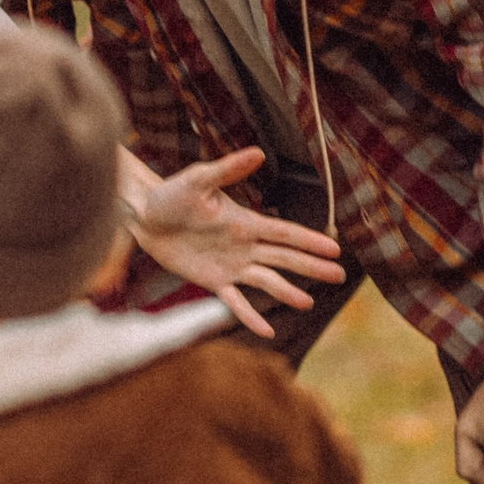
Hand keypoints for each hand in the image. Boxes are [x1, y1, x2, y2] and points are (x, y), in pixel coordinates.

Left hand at [115, 145, 345, 339]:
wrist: (144, 215)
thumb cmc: (171, 194)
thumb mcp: (199, 179)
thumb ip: (229, 170)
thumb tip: (258, 153)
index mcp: (246, 222)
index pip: (286, 233)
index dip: (310, 241)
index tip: (335, 249)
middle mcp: (244, 245)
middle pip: (285, 258)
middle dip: (312, 267)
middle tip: (339, 276)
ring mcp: (230, 265)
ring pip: (266, 281)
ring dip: (287, 291)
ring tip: (308, 303)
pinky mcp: (212, 281)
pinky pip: (235, 302)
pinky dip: (250, 316)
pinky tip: (267, 331)